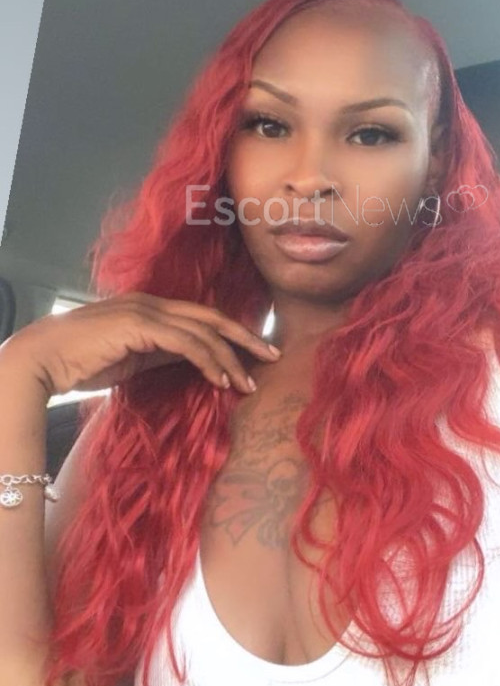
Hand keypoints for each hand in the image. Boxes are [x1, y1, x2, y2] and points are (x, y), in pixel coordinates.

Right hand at [0, 292, 279, 397]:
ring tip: (248, 382)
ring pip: (204, 331)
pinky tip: (222, 380)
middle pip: (211, 317)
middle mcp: (151, 303)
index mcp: (148, 307)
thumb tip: (186, 360)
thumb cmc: (76, 364)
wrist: (40, 360)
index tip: (254, 352)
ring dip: (230, 358)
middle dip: (245, 337)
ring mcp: (146, 311)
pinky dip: (209, 361)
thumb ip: (156, 354)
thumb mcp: (128, 359)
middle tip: (273, 354)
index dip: (230, 333)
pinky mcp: (140, 326)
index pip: (200, 317)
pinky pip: (188, 343)